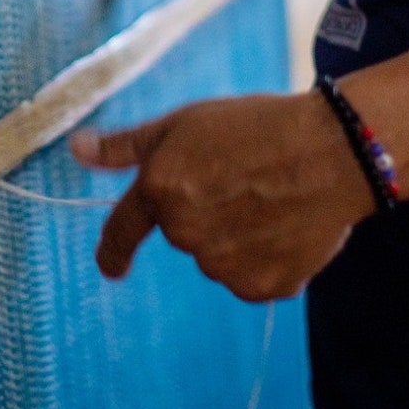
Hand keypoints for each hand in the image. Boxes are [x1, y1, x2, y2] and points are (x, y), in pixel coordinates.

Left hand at [71, 92, 372, 301]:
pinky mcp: (263, 286)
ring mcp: (225, 265)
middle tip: (237, 176)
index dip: (112, 251)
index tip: (110, 265)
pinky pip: (250, 275)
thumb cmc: (256, 126)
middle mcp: (186, 235)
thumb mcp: (183, 122)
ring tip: (268, 194)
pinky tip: (284, 223)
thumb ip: (125, 146)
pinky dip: (262, 255)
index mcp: (160, 191)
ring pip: (216, 254)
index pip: (121, 230)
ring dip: (232, 233)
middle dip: (199, 208)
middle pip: (180, 232)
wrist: (332, 151)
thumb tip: (76, 149)